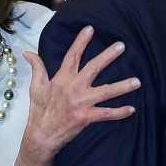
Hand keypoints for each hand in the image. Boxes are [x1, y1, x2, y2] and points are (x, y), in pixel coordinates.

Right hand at [15, 26, 139, 165]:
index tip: (91, 29)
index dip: (81, 42)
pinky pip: (106, 114)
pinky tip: (132, 109)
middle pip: (94, 68)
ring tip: (137, 81)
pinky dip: (119, 112)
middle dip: (109, 56)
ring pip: (106, 92)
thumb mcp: (35, 87)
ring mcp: (81, 102)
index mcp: (62, 79)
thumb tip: (28, 52)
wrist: (41, 135)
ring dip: (123, 86)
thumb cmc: (39, 111)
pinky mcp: (86, 116)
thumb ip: (37, 68)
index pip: (72, 55)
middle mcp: (74, 87)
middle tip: (122, 45)